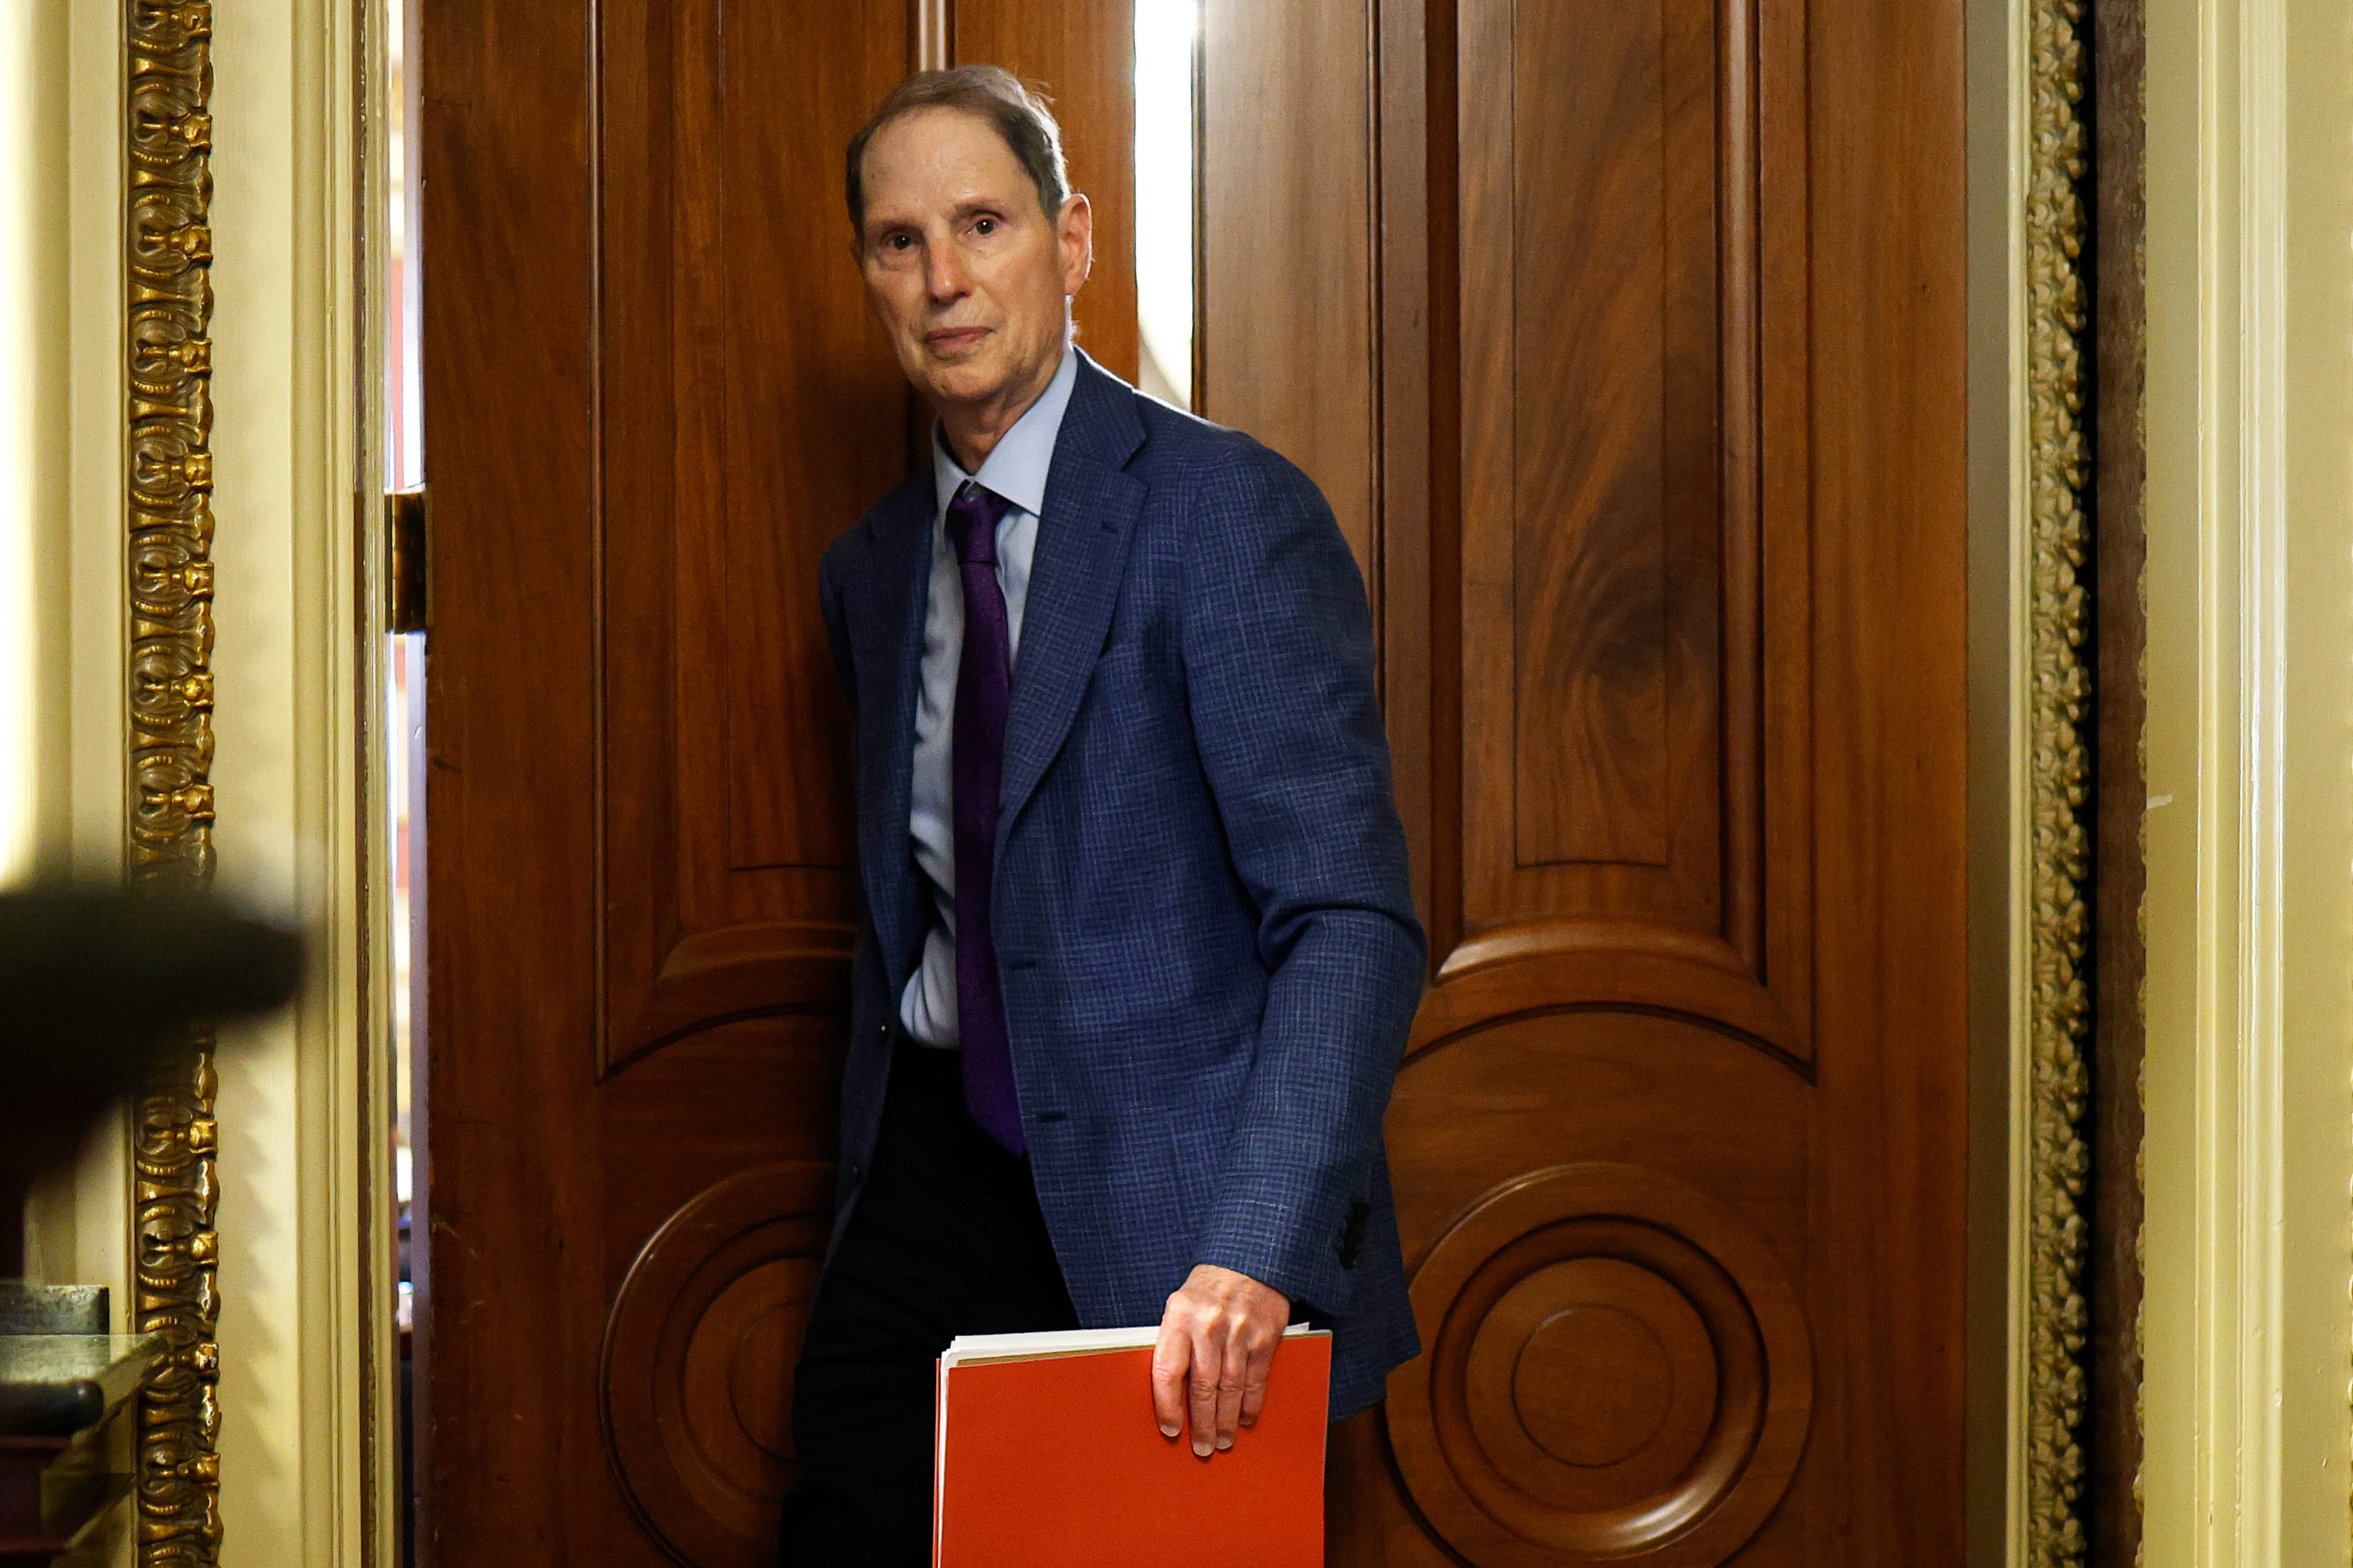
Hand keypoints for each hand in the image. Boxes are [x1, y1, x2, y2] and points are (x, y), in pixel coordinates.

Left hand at [1151, 1264, 1290, 1456]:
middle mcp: (1208, 1326)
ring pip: (1230, 1389)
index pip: (1167, 1371)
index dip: (1167, 1406)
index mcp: (1179, 1318)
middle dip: (1201, 1424)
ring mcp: (1239, 1333)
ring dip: (1225, 1422)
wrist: (1249, 1260)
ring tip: (1222, 1441)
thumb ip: (1175, 1342)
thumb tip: (1167, 1392)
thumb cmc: (1207, 1289)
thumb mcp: (1180, 1306)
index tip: (1170, 1429)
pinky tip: (1244, 1419)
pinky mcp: (1264, 1337)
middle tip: (1201, 1448)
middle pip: (1202, 1388)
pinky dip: (1250, 1405)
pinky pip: (1255, 1380)